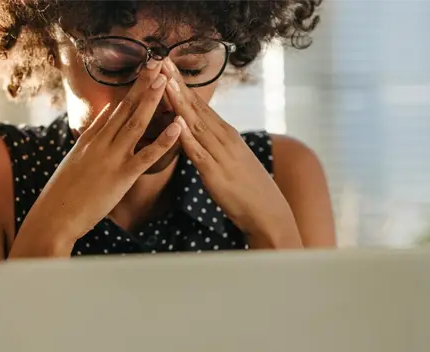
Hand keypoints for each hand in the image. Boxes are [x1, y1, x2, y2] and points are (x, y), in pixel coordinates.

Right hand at [11, 60, 182, 256]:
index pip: (114, 109)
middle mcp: (100, 143)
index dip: (131, 90)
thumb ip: (90, 139)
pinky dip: (164, 140)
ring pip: (136, 123)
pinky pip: (147, 155)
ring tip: (165, 80)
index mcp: (89, 139)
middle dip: (143, 85)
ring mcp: (111, 157)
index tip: (144, 72)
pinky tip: (178, 127)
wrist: (54, 216)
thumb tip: (103, 118)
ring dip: (152, 100)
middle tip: (158, 64)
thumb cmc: (62, 194)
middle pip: (125, 108)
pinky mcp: (122, 176)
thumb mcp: (74, 161)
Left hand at [161, 59, 301, 247]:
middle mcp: (224, 139)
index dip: (182, 84)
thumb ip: (214, 144)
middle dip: (177, 84)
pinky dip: (187, 138)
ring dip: (179, 102)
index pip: (200, 104)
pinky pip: (199, 153)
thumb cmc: (247, 188)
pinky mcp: (216, 174)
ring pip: (196, 124)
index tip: (167, 65)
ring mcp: (221, 155)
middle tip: (160, 60)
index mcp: (226, 134)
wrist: (268, 212)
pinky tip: (176, 124)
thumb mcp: (230, 159)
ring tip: (165, 82)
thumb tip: (197, 133)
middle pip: (196, 107)